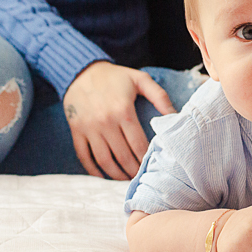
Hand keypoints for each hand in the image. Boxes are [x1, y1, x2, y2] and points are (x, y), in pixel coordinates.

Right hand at [62, 61, 174, 179]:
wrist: (81, 72)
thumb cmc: (115, 77)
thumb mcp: (140, 79)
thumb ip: (160, 96)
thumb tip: (175, 116)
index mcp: (123, 110)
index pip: (138, 144)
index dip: (146, 158)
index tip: (153, 166)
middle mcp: (105, 121)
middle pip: (122, 156)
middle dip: (133, 170)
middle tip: (141, 177)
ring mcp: (89, 128)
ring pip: (103, 160)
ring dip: (115, 174)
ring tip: (126, 179)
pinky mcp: (76, 131)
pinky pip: (84, 156)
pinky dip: (92, 170)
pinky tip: (103, 175)